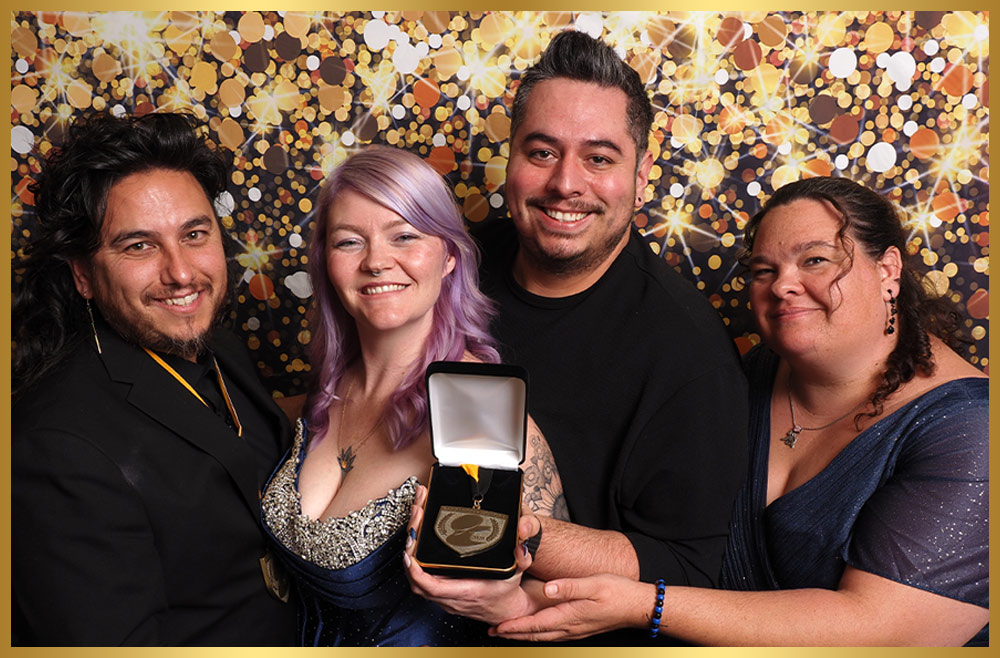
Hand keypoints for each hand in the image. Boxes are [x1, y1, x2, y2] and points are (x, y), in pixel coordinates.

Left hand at [403, 484, 538, 624]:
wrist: (505, 609)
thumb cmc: (506, 592)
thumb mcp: (517, 573)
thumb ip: (522, 560)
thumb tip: (520, 547)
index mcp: (466, 592)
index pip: (432, 587)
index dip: (416, 571)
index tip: (410, 552)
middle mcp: (450, 598)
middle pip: (417, 581)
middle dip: (410, 553)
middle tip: (413, 525)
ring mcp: (444, 597)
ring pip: (416, 581)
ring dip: (410, 556)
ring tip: (413, 527)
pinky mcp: (441, 593)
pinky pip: (421, 581)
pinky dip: (415, 563)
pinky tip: (416, 542)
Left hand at [492, 574, 652, 641]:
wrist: (638, 606)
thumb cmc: (618, 592)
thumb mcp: (594, 584)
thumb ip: (570, 586)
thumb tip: (548, 588)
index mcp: (570, 616)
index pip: (536, 624)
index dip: (515, 627)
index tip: (498, 627)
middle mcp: (571, 627)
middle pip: (536, 635)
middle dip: (514, 634)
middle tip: (494, 632)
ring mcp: (576, 630)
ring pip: (544, 637)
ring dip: (525, 636)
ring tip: (509, 632)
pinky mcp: (581, 629)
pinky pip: (554, 635)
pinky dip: (540, 634)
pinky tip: (537, 630)